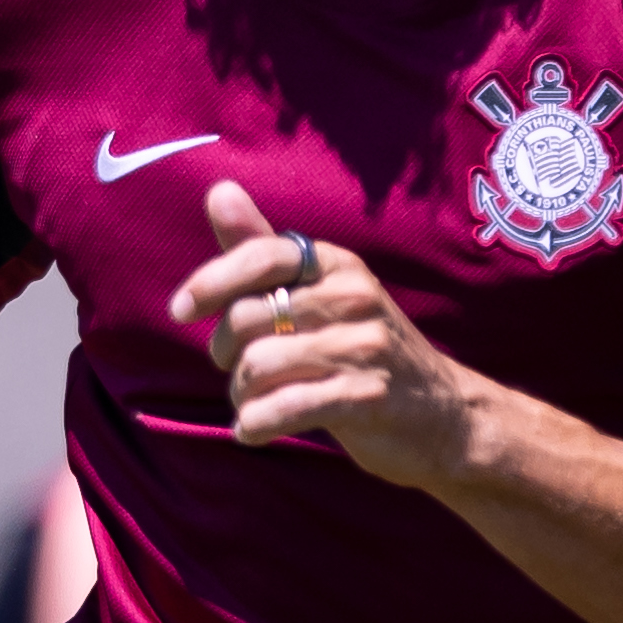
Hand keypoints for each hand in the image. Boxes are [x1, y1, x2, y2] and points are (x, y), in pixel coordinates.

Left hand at [172, 182, 477, 487]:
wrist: (443, 416)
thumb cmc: (364, 351)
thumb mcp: (320, 293)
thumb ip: (263, 248)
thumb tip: (218, 190)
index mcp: (337, 264)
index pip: (261, 256)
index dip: (210, 282)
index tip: (179, 310)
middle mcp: (353, 297)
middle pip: (249, 317)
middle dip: (226, 353)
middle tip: (237, 372)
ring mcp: (363, 346)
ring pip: (260, 365)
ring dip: (241, 396)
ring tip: (251, 405)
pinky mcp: (367, 396)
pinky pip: (286, 407)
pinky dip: (256, 425)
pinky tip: (252, 431)